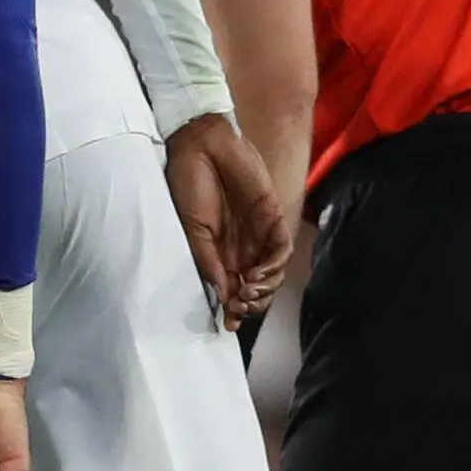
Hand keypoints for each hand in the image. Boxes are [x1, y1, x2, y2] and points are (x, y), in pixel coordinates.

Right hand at [164, 112, 291, 326]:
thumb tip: (221, 295)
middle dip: (251, 304)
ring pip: (273, 274)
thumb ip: (208, 261)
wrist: (202, 146)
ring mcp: (258, 233)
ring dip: (263, 289)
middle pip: (257, 287)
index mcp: (219, 252)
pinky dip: (273, 267)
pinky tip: (258, 273)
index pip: (233, 289)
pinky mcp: (273, 217)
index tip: (228, 323)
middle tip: (239, 306)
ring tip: (247, 289)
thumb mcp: (192, 229)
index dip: (234, 310)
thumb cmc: (188, 184)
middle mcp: (241, 247)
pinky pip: (282, 250)